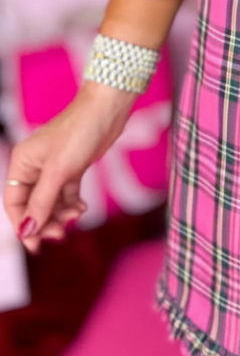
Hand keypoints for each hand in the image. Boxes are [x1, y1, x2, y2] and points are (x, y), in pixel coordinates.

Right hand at [3, 81, 137, 254]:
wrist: (107, 110)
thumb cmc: (79, 132)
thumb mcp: (58, 171)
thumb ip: (42, 202)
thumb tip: (27, 231)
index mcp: (22, 164)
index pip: (14, 203)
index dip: (23, 225)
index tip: (36, 245)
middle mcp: (34, 166)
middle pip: (33, 205)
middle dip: (45, 221)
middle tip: (61, 234)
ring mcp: (54, 168)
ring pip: (51, 201)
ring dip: (61, 214)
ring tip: (76, 217)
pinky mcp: (72, 167)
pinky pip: (67, 194)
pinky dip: (72, 204)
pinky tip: (81, 208)